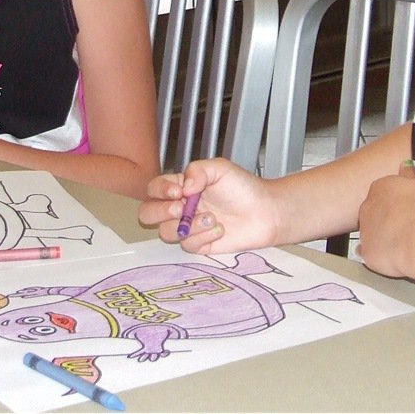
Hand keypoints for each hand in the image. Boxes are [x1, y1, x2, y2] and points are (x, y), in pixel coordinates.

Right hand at [138, 158, 278, 253]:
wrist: (266, 212)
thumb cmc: (244, 188)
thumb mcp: (220, 168)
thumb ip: (197, 170)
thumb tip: (182, 187)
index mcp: (181, 186)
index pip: (154, 188)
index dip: (160, 190)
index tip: (178, 191)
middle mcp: (180, 207)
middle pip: (148, 213)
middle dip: (160, 211)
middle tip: (180, 209)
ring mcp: (188, 227)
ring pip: (166, 232)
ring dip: (187, 226)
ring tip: (211, 218)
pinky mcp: (200, 244)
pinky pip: (187, 245)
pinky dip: (202, 237)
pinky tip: (219, 229)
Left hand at [355, 162, 414, 277]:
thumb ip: (409, 174)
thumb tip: (404, 167)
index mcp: (380, 188)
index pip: (382, 192)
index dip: (394, 202)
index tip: (405, 208)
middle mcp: (367, 207)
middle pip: (373, 211)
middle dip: (386, 218)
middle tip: (404, 225)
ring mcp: (365, 229)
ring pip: (370, 232)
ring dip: (381, 236)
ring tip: (401, 242)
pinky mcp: (366, 251)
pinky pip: (366, 252)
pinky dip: (375, 254)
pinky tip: (388, 256)